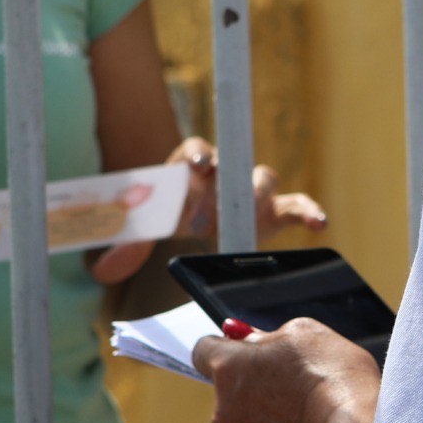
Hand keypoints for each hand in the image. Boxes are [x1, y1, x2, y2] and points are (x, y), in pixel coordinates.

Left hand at [90, 136, 327, 283]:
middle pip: (230, 168)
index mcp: (192, 168)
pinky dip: (308, 210)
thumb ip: (128, 246)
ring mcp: (251, 190)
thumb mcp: (145, 232)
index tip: (197, 167)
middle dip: (218, 194)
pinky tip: (319, 224)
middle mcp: (224, 173)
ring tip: (250, 222)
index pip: (196, 151)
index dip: (198, 155)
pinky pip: (295, 204)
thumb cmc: (168, 219)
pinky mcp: (274, 210)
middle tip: (201, 226)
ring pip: (264, 180)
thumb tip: (104, 271)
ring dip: (257, 199)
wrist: (194, 223)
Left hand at [191, 317, 380, 422]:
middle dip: (252, 390)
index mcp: (230, 369)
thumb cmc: (336, 382)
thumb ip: (269, 337)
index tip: (243, 354)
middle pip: (227, 394)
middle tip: (290, 390)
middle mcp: (223, 411)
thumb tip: (254, 341)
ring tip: (305, 422)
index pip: (203, 352)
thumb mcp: (306, 334)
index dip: (226, 351)